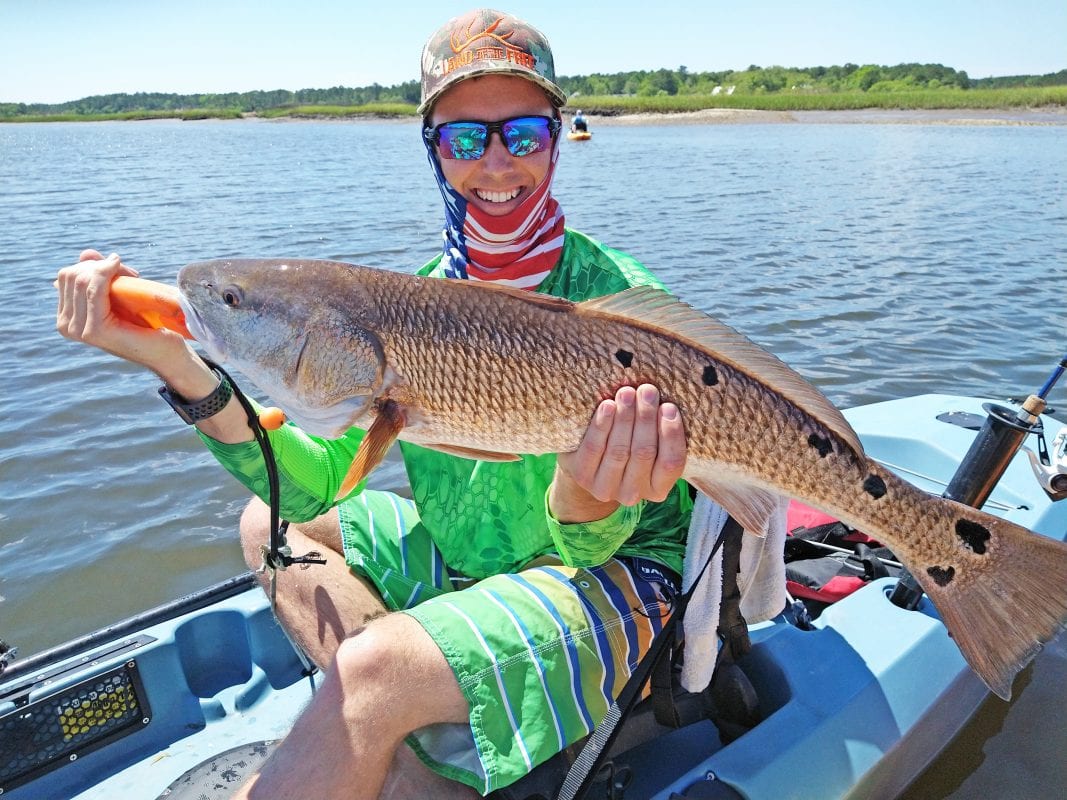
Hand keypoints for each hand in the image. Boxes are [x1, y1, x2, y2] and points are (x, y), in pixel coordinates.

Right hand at [55, 249, 190, 371]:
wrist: (167, 352)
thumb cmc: (146, 323)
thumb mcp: (117, 294)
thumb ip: (98, 273)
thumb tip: (85, 253)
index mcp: (66, 316)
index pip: (66, 275)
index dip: (94, 265)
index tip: (120, 269)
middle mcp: (65, 326)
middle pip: (72, 275)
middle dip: (102, 266)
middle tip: (130, 274)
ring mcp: (78, 330)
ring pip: (83, 280)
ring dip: (110, 270)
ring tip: (132, 278)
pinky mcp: (94, 331)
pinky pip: (94, 290)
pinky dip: (107, 274)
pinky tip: (124, 271)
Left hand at [550, 384, 686, 523]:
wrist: (588, 460)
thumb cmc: (629, 444)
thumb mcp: (650, 442)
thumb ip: (661, 429)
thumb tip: (670, 397)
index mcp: (658, 489)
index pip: (671, 463)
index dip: (671, 434)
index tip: (669, 406)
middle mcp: (633, 493)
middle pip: (644, 452)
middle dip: (646, 418)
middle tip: (647, 390)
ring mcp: (606, 488)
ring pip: (619, 450)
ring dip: (625, 418)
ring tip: (627, 392)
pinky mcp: (582, 476)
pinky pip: (594, 448)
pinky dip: (602, 425)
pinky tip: (607, 406)